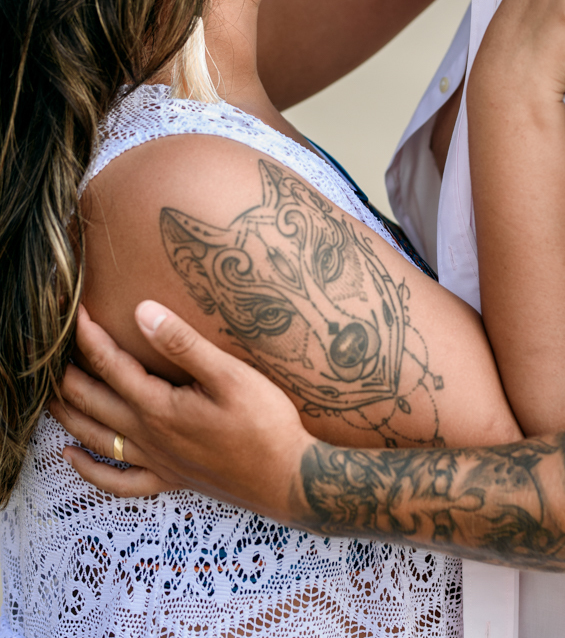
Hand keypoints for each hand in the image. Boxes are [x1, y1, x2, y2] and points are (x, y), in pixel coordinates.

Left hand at [50, 302, 309, 516]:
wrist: (288, 479)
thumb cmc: (265, 423)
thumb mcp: (230, 374)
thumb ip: (183, 344)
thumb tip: (142, 312)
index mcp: (158, 407)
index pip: (110, 364)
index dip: (89, 336)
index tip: (77, 311)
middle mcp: (148, 436)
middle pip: (92, 401)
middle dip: (67, 374)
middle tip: (52, 350)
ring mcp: (156, 461)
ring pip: (95, 438)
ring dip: (68, 415)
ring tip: (49, 395)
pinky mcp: (170, 479)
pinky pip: (117, 481)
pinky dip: (89, 470)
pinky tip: (72, 458)